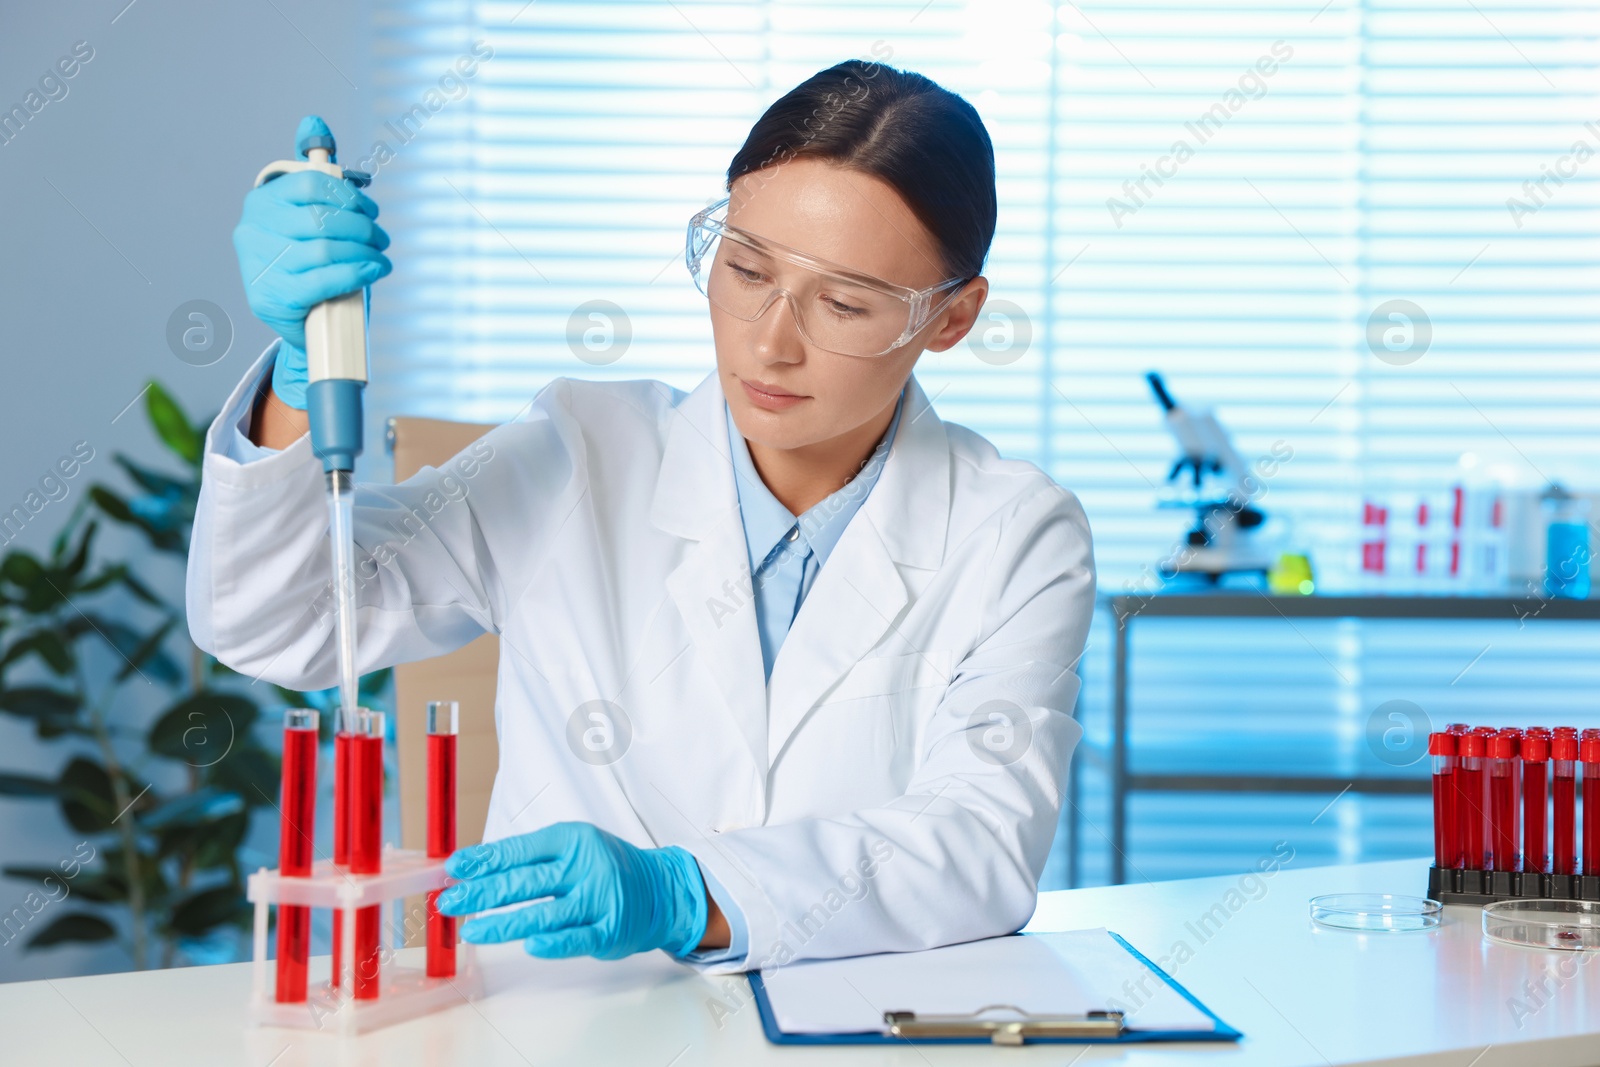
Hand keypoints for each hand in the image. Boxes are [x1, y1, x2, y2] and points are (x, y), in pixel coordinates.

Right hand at [232, 115, 390, 409]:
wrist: (307, 323)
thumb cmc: (314, 263)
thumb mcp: (314, 216)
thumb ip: (316, 171)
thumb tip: (314, 120)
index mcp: (261, 202)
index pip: (311, 184)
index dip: (349, 195)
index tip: (370, 209)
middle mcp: (252, 230)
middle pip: (321, 217)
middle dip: (362, 227)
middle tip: (381, 238)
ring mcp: (257, 265)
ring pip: (325, 247)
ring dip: (365, 252)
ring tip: (381, 258)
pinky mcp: (271, 297)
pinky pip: (323, 277)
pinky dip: (357, 272)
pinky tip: (373, 271)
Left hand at [435, 822, 709, 960]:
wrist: (659, 889)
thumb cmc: (604, 867)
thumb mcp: (573, 848)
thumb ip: (531, 859)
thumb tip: (475, 871)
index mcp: (573, 840)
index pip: (521, 850)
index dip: (485, 860)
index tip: (454, 869)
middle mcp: (586, 866)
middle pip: (526, 882)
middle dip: (482, 893)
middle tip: (450, 903)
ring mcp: (600, 900)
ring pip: (545, 913)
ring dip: (504, 923)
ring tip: (471, 930)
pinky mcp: (610, 931)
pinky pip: (577, 939)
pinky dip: (553, 942)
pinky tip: (529, 946)